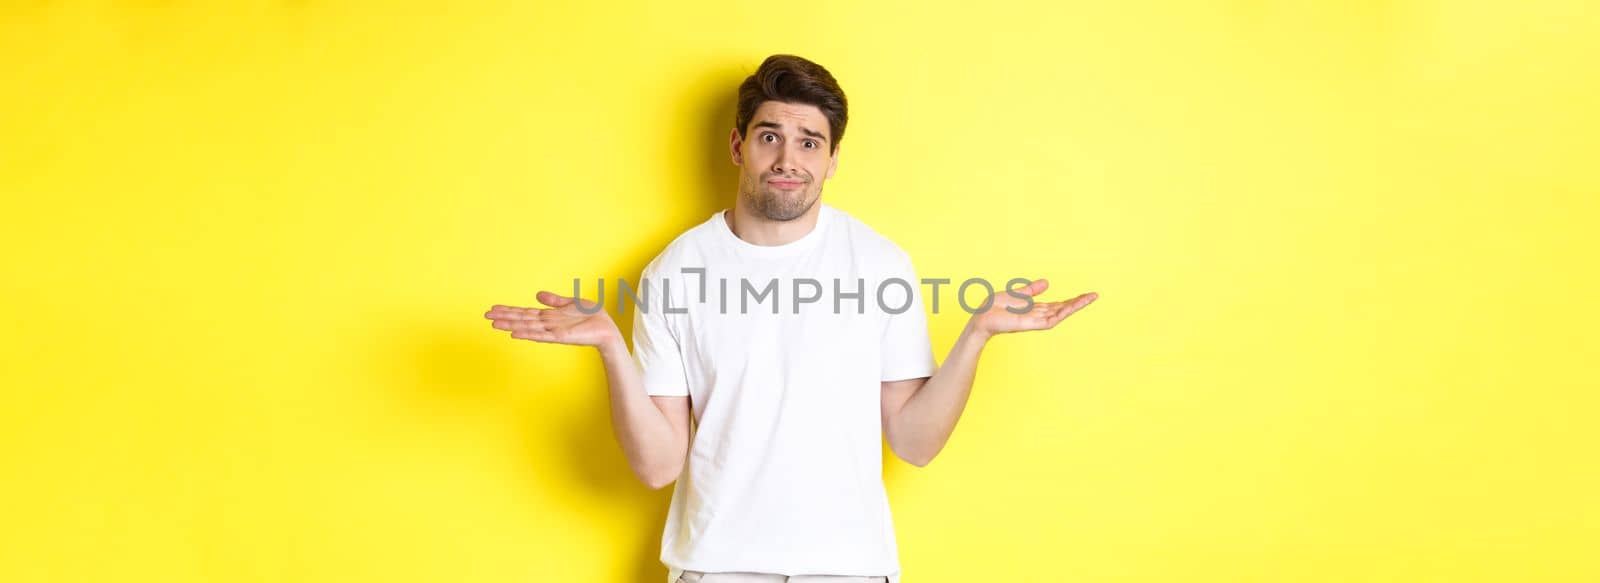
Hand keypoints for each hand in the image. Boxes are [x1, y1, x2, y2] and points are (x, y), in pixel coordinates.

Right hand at [485, 291, 621, 347]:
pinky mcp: (561, 337)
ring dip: (511, 325)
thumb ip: (554, 300)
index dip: (509, 310)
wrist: (607, 329)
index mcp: (549, 317)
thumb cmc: (592, 317)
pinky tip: (515, 333)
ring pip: (527, 327)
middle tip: (485, 316)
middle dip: (504, 317)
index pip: (524, 313)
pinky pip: (541, 335)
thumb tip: (537, 294)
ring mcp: (553, 331)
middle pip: (521, 320)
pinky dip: (528, 334)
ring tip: (495, 324)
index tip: (493, 309)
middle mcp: (548, 324)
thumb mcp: (571, 303)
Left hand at [967, 279, 1096, 338]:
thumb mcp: (1016, 294)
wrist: (981, 318)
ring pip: (1060, 314)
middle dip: (1078, 303)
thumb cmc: (994, 308)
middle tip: (1094, 295)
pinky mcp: (1030, 324)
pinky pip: (1050, 319)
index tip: (1086, 294)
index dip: (1072, 300)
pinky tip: (1071, 306)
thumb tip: (1047, 282)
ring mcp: (1035, 321)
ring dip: (1074, 306)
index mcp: (1035, 309)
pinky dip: (1061, 313)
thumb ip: (1031, 290)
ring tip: (1088, 298)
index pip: (1058, 305)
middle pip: (1063, 309)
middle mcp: (1037, 316)